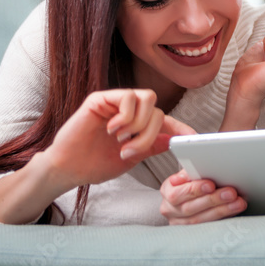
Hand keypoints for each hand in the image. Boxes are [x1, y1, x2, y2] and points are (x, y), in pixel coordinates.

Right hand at [44, 89, 194, 191]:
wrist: (68, 168)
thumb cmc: (95, 164)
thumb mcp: (131, 158)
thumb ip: (150, 146)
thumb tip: (174, 139)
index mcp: (138, 124)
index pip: (166, 120)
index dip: (182, 128)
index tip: (196, 139)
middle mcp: (130, 110)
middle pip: (159, 110)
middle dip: (149, 134)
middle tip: (130, 150)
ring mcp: (115, 102)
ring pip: (148, 99)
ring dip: (138, 125)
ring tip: (121, 140)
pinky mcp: (101, 98)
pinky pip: (127, 97)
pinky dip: (125, 116)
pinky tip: (112, 129)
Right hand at [159, 169, 245, 223]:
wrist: (186, 196)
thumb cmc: (189, 180)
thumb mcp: (187, 173)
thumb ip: (191, 171)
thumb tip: (198, 166)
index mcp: (167, 191)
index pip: (177, 193)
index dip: (194, 190)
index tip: (211, 184)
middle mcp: (170, 209)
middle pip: (190, 208)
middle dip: (213, 200)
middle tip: (231, 192)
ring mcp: (180, 223)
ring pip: (200, 220)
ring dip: (222, 210)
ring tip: (238, 202)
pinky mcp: (192, 232)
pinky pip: (208, 227)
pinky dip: (224, 217)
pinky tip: (234, 210)